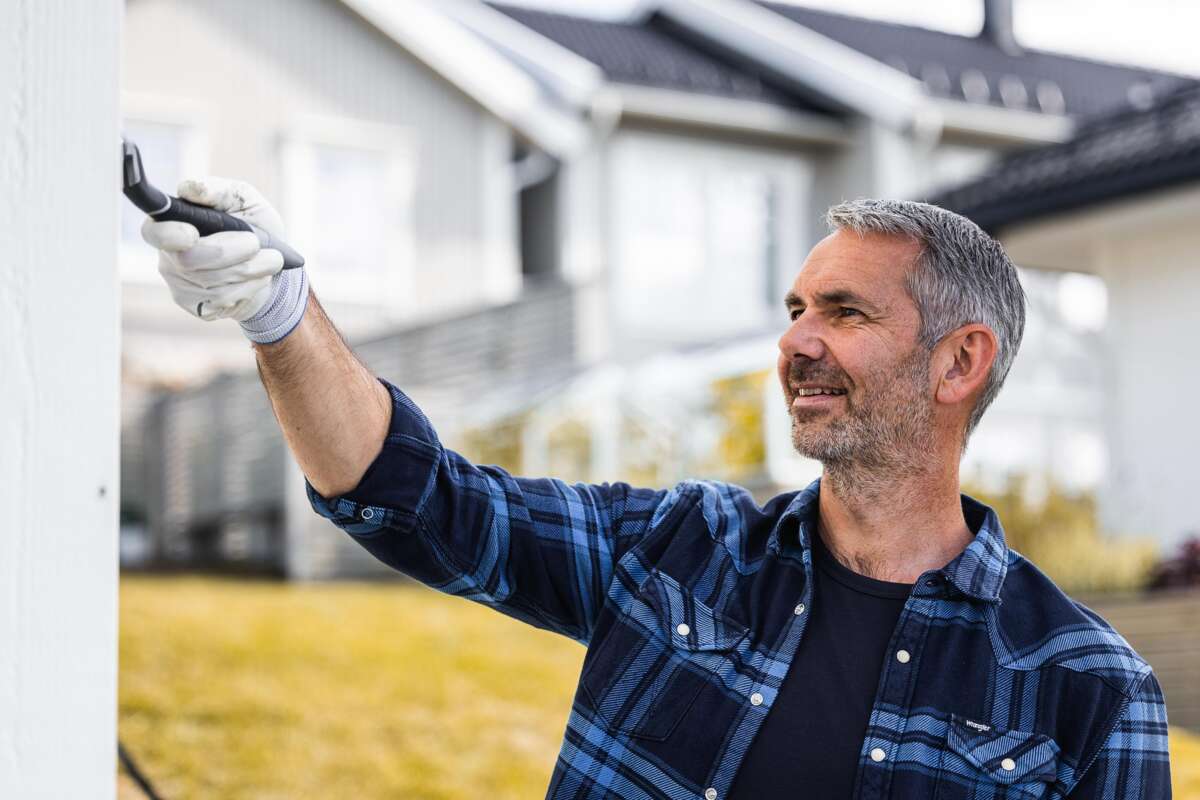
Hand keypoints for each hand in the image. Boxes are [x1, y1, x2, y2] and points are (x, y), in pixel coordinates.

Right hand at [141, 176, 285, 322]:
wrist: (272, 264)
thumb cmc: (253, 225)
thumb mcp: (242, 199)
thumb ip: (217, 190)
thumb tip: (190, 189)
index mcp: (172, 225)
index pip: (153, 232)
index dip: (169, 235)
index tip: (192, 233)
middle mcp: (169, 257)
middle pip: (189, 260)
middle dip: (228, 252)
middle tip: (256, 243)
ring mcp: (181, 286)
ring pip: (212, 283)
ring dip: (249, 269)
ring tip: (271, 259)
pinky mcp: (199, 307)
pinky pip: (223, 302)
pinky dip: (249, 288)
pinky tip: (259, 278)